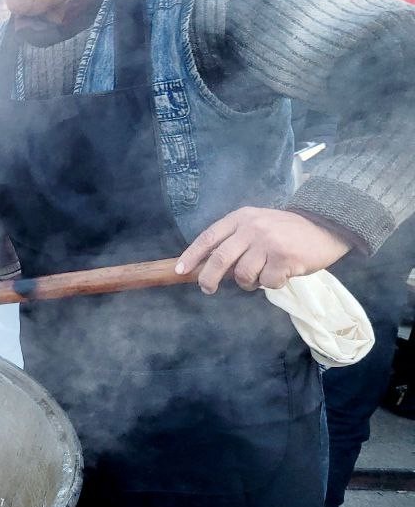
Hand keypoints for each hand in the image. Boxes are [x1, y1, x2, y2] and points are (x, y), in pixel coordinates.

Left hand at [176, 207, 351, 293]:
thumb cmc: (287, 230)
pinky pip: (267, 282)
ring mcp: (268, 243)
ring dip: (249, 283)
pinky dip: (271, 284)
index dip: (192, 255)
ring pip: (243, 275)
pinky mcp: (285, 259)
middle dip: (208, 278)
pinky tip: (281, 274)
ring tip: (261, 276)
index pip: (209, 237)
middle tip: (207, 288)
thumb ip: (236, 239)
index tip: (180, 270)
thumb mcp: (258, 224)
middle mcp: (252, 228)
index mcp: (241, 218)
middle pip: (219, 259)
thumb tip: (209, 265)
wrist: (326, 225)